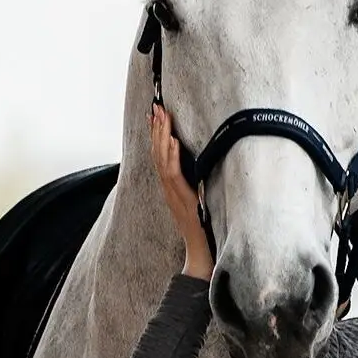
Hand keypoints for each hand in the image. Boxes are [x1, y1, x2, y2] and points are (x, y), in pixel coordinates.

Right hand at [149, 104, 213, 279]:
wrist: (199, 251)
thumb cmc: (201, 228)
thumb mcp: (198, 200)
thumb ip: (195, 185)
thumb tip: (201, 168)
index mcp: (171, 187)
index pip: (160, 155)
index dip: (157, 135)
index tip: (155, 115)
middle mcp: (169, 188)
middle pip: (158, 153)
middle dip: (156, 128)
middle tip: (155, 106)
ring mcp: (173, 193)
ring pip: (162, 160)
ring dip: (162, 137)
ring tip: (162, 116)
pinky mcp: (182, 199)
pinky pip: (173, 174)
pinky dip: (172, 157)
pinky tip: (174, 142)